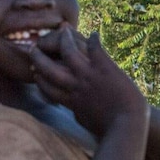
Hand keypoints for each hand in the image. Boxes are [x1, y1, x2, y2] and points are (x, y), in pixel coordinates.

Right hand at [30, 24, 147, 137]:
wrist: (126, 124)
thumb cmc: (108, 128)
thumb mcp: (86, 121)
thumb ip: (77, 112)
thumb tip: (74, 111)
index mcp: (70, 100)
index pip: (46, 87)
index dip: (39, 78)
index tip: (35, 72)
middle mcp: (75, 85)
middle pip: (48, 68)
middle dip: (38, 57)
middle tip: (34, 49)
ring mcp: (89, 74)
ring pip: (68, 51)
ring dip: (64, 39)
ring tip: (63, 31)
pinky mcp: (104, 67)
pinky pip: (95, 48)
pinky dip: (94, 39)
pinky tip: (94, 33)